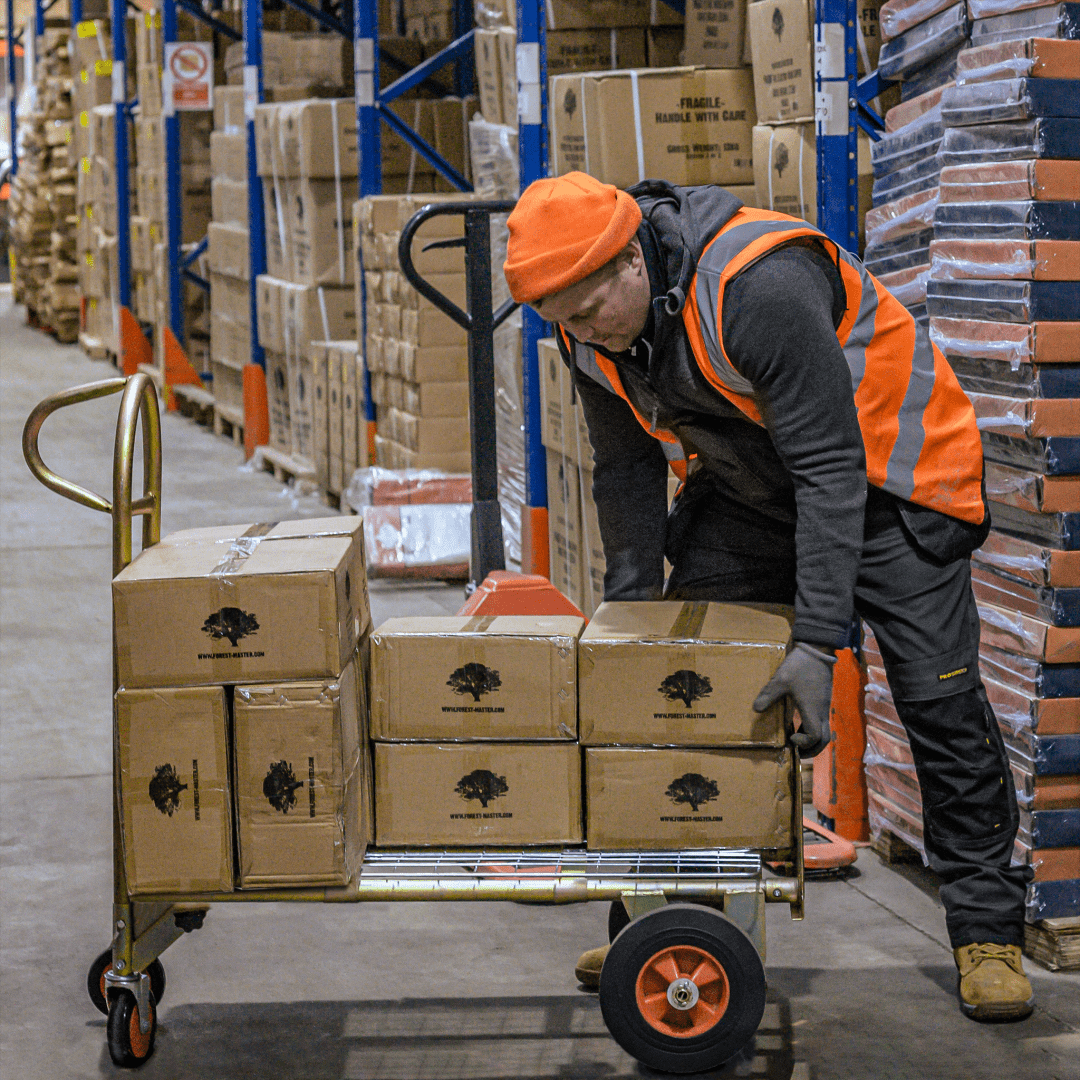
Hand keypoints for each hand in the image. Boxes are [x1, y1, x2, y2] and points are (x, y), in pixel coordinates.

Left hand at [753, 642, 836, 757]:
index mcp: (813, 710)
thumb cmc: (800, 666)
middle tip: (798, 752)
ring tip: (797, 741)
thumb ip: (768, 695)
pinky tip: (798, 725)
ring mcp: (824, 706)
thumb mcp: (781, 680)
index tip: (791, 738)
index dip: (804, 742)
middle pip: (824, 740)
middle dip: (812, 750)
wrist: (817, 651)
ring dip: (813, 741)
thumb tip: (756, 709)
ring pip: (824, 731)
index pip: (816, 736)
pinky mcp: (824, 701)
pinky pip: (821, 722)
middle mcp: (822, 711)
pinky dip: (812, 729)